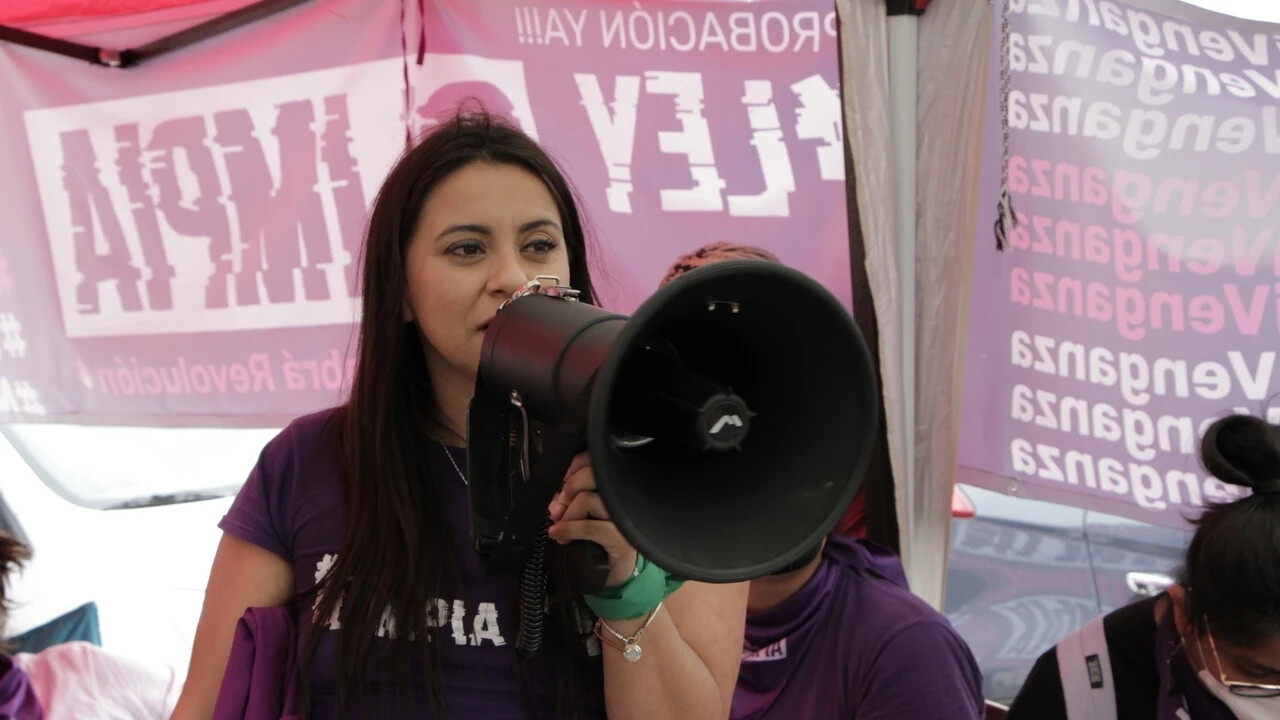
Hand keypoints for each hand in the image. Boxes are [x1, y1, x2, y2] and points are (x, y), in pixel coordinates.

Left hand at [547, 451, 638, 587]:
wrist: (614, 572)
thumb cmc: (597, 541)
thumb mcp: (583, 515)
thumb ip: (570, 500)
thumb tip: (554, 498)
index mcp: (614, 488)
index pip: (594, 462)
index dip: (573, 468)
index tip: (560, 483)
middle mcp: (622, 498)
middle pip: (591, 476)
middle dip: (568, 489)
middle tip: (557, 508)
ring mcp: (624, 517)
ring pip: (587, 500)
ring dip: (567, 515)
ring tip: (559, 527)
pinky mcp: (622, 537)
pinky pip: (590, 527)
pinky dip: (569, 530)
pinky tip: (558, 535)